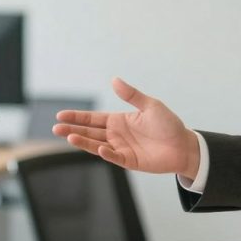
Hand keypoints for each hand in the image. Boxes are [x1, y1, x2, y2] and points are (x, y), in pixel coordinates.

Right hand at [53, 78, 200, 177]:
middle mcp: (116, 135)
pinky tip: (99, 147)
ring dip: (83, 141)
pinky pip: (114, 157)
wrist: (183, 145)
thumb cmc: (168, 124)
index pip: (92, 119)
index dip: (77, 117)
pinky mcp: (130, 161)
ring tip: (68, 137)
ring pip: (97, 144)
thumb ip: (131, 95)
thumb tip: (114, 80)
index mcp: (119, 121)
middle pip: (90, 132)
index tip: (60, 115)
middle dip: (73, 129)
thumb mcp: (150, 105)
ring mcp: (121, 148)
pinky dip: (106, 153)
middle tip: (56, 127)